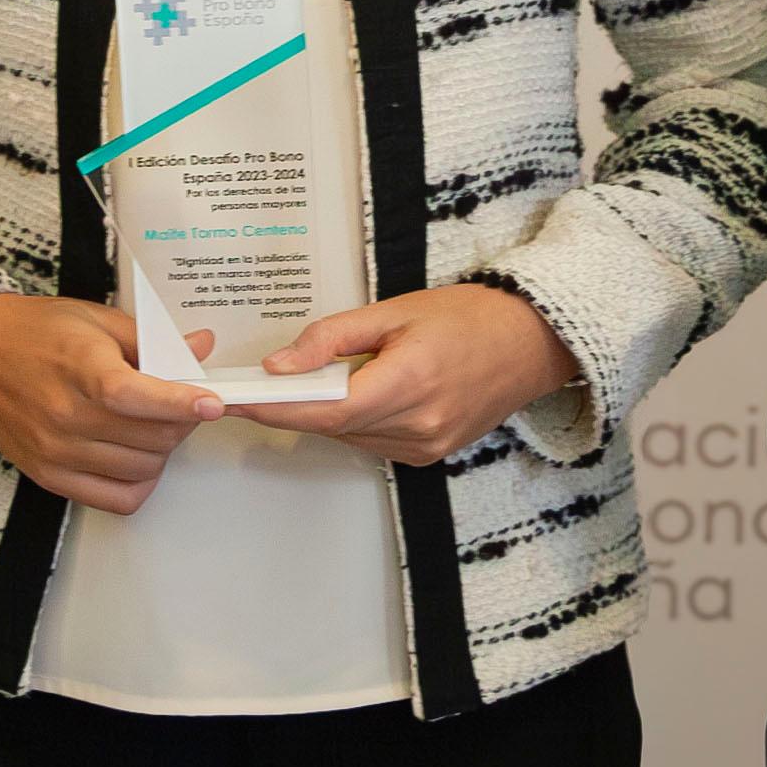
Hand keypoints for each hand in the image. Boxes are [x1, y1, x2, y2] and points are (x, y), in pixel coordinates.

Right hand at [0, 294, 222, 514]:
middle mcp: (65, 416)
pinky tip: (134, 455)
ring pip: (142, 470)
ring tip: (152, 424)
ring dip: (162, 449)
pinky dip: (138, 482)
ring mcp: (56, 451)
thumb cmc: (33, 331)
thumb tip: (201, 347)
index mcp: (78, 368)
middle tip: (181, 402)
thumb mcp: (95, 319)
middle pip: (151, 437)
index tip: (213, 403)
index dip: (180, 402)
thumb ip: (151, 340)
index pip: (135, 396)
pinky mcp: (49, 476)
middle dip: (181, 420)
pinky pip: (116, 499)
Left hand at [249, 283, 586, 468]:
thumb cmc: (470, 318)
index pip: (324, 409)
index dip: (274, 409)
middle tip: (263, 382)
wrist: (531, 343)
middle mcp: (418, 424)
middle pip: (331, 426)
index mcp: (409, 382)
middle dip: (293, 405)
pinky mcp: (429, 455)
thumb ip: (332, 338)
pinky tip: (365, 393)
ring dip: (326, 413)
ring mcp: (426, 446)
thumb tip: (279, 365)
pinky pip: (372, 443)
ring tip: (328, 378)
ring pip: (349, 437)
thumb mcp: (394, 311)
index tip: (236, 402)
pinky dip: (355, 421)